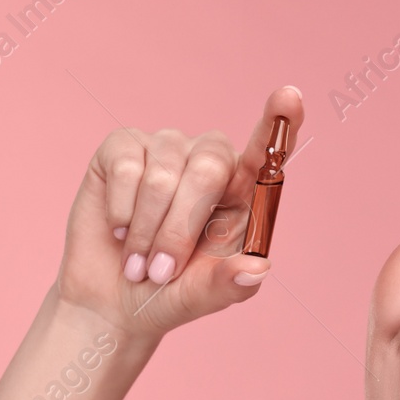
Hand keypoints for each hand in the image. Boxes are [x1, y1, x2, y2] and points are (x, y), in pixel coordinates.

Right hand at [56, 86, 304, 340]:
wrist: (111, 302)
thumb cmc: (168, 295)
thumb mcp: (203, 297)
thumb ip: (231, 284)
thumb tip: (258, 268)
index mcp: (242, 193)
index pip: (268, 153)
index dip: (279, 123)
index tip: (289, 97)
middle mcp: (209, 162)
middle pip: (211, 168)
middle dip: (181, 228)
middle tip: (162, 270)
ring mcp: (167, 149)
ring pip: (164, 174)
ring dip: (147, 230)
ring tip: (138, 261)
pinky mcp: (123, 147)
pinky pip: (127, 166)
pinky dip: (122, 210)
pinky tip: (119, 230)